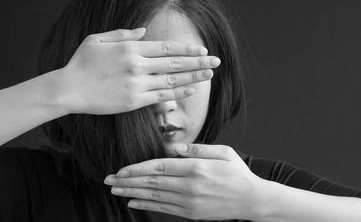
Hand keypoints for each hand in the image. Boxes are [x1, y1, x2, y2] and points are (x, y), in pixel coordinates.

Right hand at [59, 28, 220, 113]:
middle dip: (198, 61)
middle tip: (216, 62)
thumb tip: (143, 31)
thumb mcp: (98, 39)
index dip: (186, 48)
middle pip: (174, 62)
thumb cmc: (82, 63)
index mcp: (130, 48)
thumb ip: (122, 34)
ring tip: (209, 75)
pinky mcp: (133, 101)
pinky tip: (191, 90)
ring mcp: (136, 84)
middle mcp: (137, 65)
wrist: (68, 89)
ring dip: (193, 77)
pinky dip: (178, 93)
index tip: (202, 49)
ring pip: (172, 80)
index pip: (166, 47)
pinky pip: (161, 96)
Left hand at [104, 143, 266, 220]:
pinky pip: (164, 209)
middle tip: (108, 180)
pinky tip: (133, 202)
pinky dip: (146, 205)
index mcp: (196, 167)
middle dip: (128, 181)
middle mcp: (190, 186)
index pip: (160, 167)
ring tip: (115, 190)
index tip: (121, 169)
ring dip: (132, 193)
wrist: (252, 200)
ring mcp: (190, 202)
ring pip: (154, 196)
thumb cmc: (237, 172)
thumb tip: (173, 146)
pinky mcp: (191, 213)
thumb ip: (196, 148)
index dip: (137, 169)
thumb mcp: (222, 151)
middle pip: (152, 183)